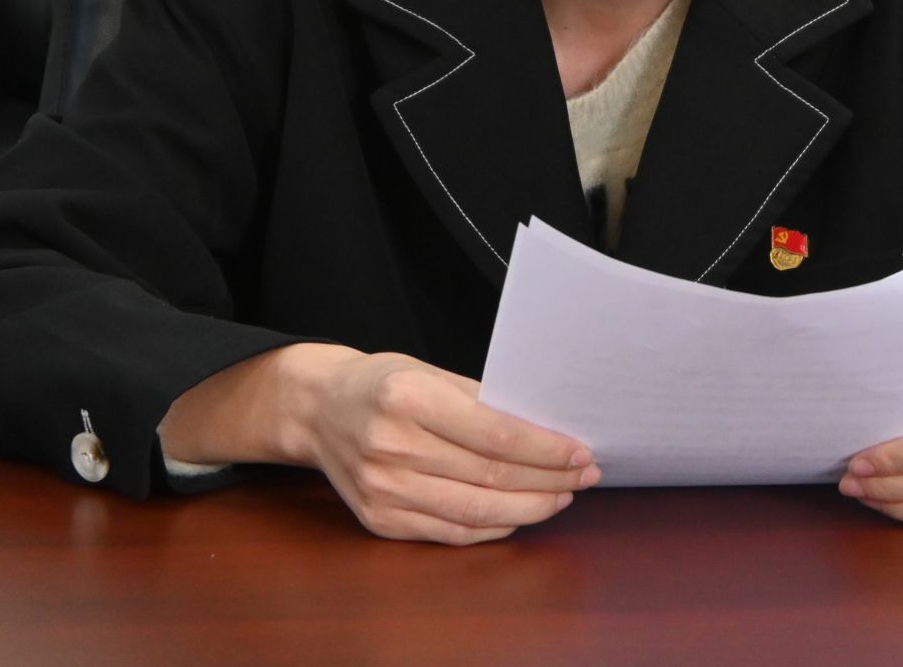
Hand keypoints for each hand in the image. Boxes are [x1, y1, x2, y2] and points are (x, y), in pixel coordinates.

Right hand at [161, 344, 597, 544]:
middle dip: (548, 480)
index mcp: (407, 398)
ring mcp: (381, 488)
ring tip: (560, 497)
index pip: (494, 434)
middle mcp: (390, 446)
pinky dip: (493, 527)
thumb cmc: (382, 384)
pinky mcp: (379, 518)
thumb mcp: (429, 371)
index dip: (545, 449)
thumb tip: (546, 429)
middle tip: (584, 476)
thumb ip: (482, 400)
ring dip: (528, 508)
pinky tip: (518, 514)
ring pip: (474, 512)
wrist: (318, 409)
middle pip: (489, 476)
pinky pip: (450, 531)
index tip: (580, 452)